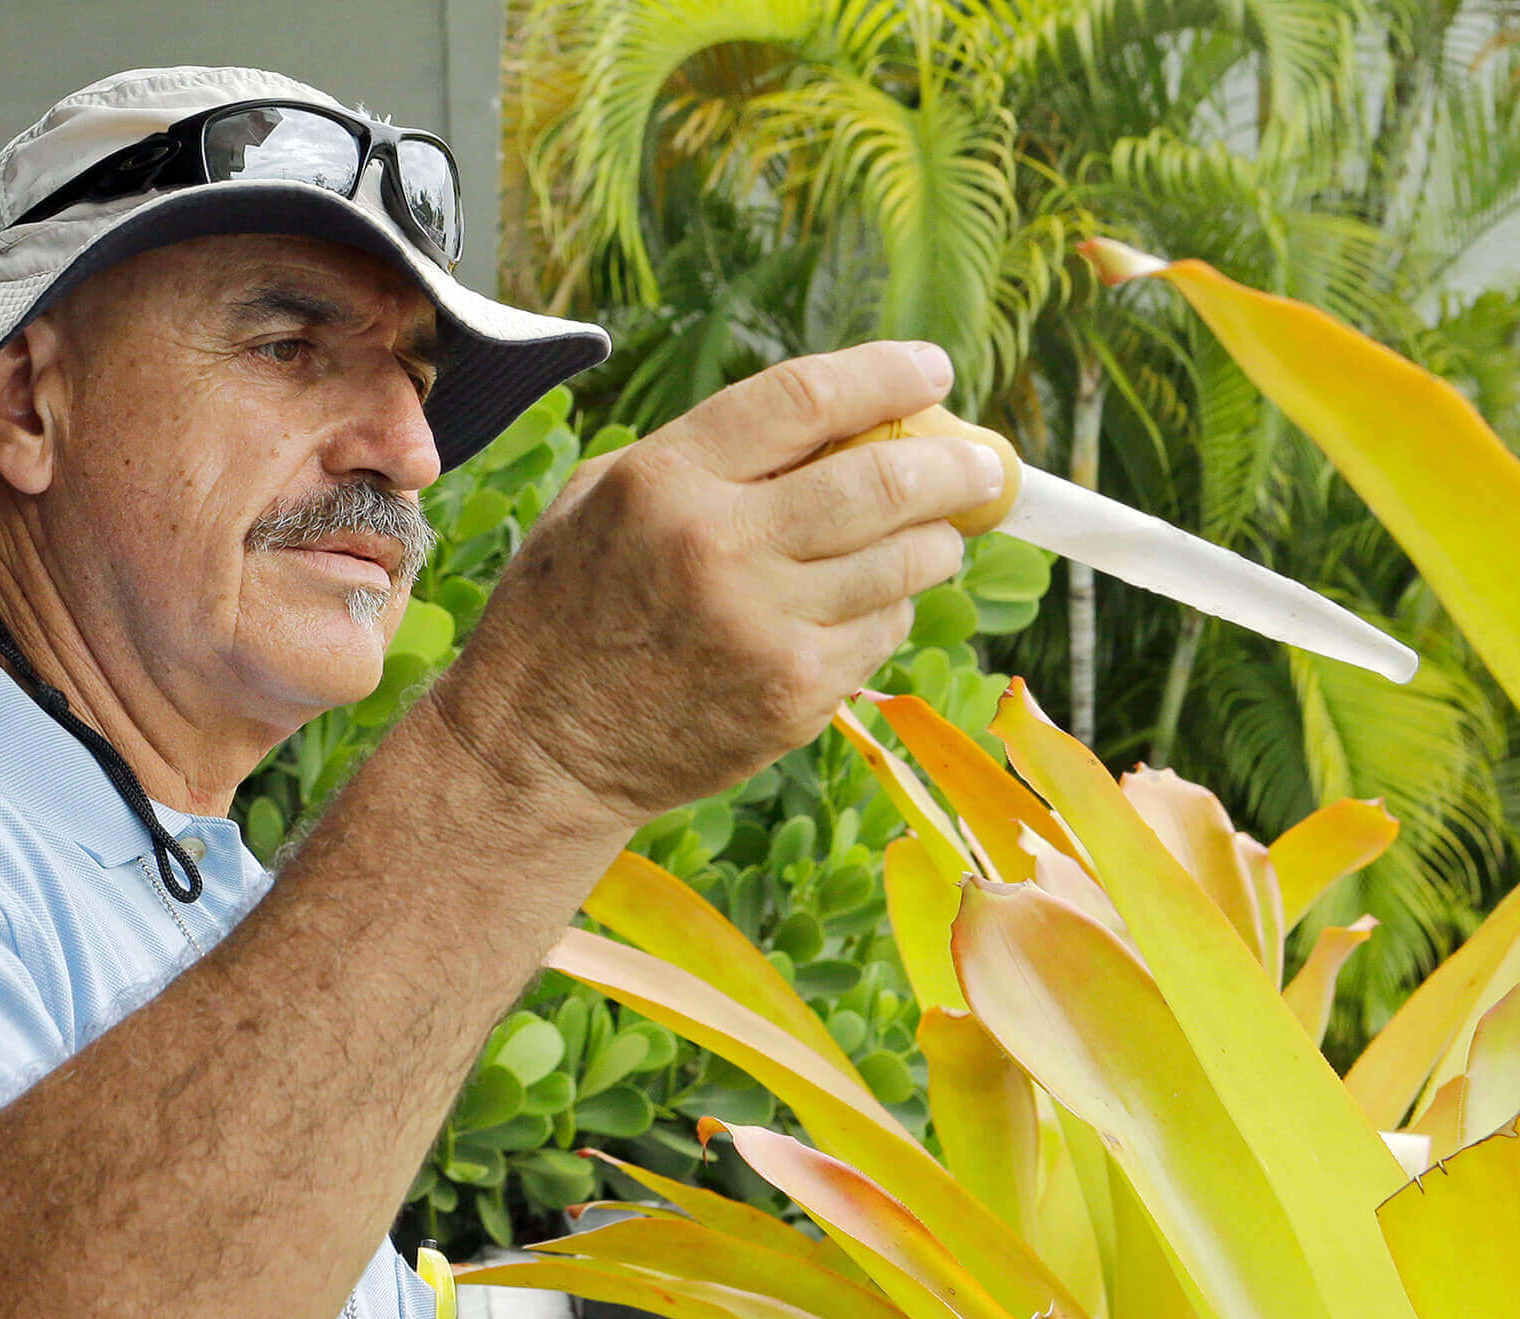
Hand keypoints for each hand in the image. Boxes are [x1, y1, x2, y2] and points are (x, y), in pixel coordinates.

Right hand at [428, 341, 1003, 828]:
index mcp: (666, 479)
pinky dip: (889, 611)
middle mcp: (719, 547)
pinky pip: (882, 632)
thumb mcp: (602, 499)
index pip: (808, 398)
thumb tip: (836, 422)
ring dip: (935, 541)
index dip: (888, 374)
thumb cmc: (567, 612)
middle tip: (981, 463)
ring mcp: (763, 628)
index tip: (934, 368)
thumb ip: (706, 455)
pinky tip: (861, 607)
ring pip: (905, 562)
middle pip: (885, 481)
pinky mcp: (793, 695)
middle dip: (955, 464)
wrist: (539, 749)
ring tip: (931, 535)